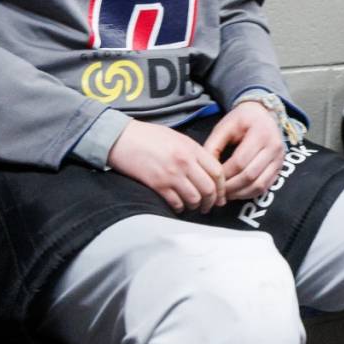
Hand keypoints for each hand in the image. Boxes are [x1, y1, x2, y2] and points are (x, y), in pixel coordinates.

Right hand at [110, 118, 227, 212]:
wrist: (121, 138)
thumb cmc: (147, 135)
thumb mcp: (176, 137)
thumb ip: (192, 152)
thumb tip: (205, 170)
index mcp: (191, 148)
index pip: (217, 171)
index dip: (222, 187)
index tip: (220, 195)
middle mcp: (184, 162)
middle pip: (209, 188)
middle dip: (211, 201)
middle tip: (209, 206)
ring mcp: (171, 174)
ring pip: (194, 198)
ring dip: (195, 206)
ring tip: (193, 207)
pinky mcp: (157, 185)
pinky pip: (176, 203)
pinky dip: (179, 208)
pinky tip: (177, 205)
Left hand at [202, 101, 289, 202]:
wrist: (263, 114)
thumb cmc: (241, 120)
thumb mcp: (224, 126)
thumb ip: (213, 145)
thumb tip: (206, 169)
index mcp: (260, 133)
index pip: (240, 162)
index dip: (224, 174)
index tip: (211, 180)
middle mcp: (274, 147)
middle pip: (250, 176)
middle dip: (231, 187)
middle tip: (216, 192)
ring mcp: (279, 159)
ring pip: (259, 185)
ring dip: (240, 193)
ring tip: (225, 194)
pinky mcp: (280, 167)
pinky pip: (265, 187)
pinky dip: (250, 193)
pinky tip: (237, 192)